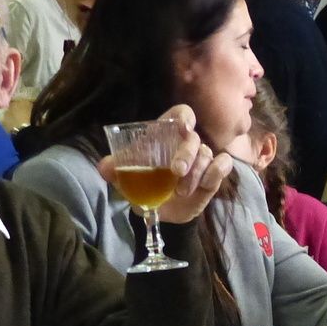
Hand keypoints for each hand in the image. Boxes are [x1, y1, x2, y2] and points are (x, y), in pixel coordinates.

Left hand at [95, 106, 234, 223]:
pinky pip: (223, 165)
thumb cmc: (144, 186)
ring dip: (196, 173)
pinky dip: (216, 173)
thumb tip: (103, 167)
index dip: (183, 117)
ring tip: (181, 192)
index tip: (182, 127)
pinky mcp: (214, 174)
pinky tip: (205, 186)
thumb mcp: (127, 179)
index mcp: (166, 136)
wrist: (160, 211)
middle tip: (176, 171)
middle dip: (187, 153)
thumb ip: (116, 170)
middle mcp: (186, 144)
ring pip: (207, 154)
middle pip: (194, 138)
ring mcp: (202, 159)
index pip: (180, 114)